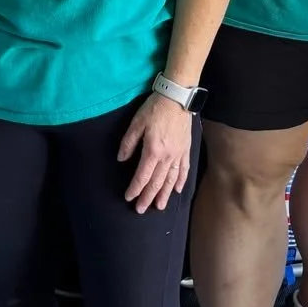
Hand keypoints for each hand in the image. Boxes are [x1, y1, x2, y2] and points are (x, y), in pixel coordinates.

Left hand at [118, 93, 195, 212]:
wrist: (178, 97)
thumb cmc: (155, 108)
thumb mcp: (136, 123)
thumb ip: (128, 143)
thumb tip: (121, 159)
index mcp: (153, 151)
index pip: (142, 176)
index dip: (135, 189)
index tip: (129, 198)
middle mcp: (167, 157)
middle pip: (157, 182)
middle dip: (148, 197)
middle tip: (141, 209)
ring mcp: (178, 154)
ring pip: (171, 180)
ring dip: (165, 195)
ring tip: (160, 206)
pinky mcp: (186, 149)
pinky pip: (184, 169)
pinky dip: (181, 181)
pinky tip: (178, 190)